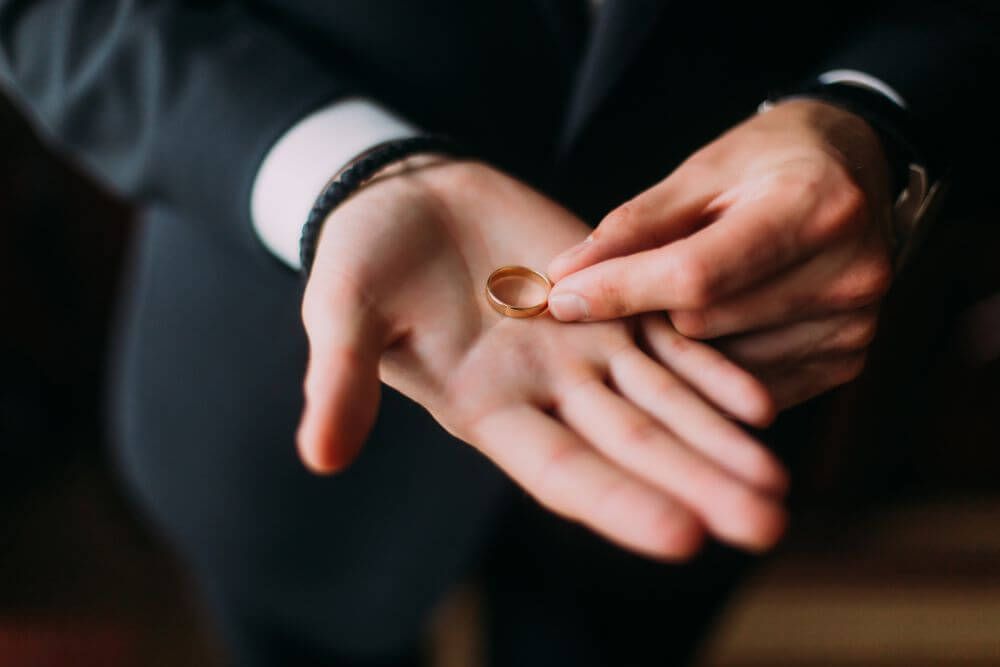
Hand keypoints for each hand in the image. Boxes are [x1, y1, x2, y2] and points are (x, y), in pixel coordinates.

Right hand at [297, 158, 787, 557]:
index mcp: (485, 410)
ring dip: (722, 441)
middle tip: (769, 525)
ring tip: (781, 484)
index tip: (682, 537)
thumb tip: (318, 457)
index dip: (618, 501)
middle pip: (634, 448)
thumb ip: (342, 377)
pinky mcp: (609, 302)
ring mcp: (584, 349)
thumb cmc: (363, 257)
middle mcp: (546, 393)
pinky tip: (760, 399)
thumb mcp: (344, 311)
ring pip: (665, 403)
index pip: (561, 470)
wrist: (408, 198)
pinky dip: (712, 369)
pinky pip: (670, 340)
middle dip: (699, 485)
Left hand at [547, 100, 893, 408]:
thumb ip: (635, 225)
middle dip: (647, 312)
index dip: (620, 291)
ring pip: (721, 366)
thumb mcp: (702, 171)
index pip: (696, 273)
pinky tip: (712, 330)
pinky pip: (751, 387)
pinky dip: (716, 367)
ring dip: (682, 344)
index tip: (562, 298)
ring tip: (673, 303)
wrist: (854, 169)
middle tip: (620, 292)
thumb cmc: (770, 162)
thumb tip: (564, 275)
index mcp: (813, 206)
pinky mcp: (848, 361)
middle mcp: (848, 273)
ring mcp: (855, 325)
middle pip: (704, 323)